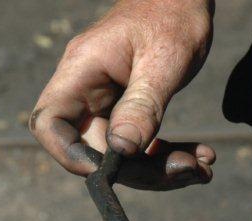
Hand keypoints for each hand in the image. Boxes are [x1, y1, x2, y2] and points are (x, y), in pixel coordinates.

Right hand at [30, 0, 215, 189]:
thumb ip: (142, 106)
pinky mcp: (128, 109)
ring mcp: (107, 101)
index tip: (109, 174)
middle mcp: (87, 89)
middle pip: (95, 149)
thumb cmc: (172, 13)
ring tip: (202, 167)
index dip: (69, 155)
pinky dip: (168, 155)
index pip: (49, 123)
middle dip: (141, 170)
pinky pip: (139, 144)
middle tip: (189, 170)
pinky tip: (200, 156)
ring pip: (122, 154)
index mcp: (82, 71)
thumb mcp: (163, 60)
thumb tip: (121, 151)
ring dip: (161, 168)